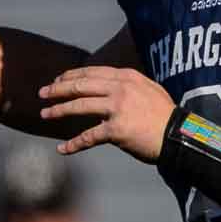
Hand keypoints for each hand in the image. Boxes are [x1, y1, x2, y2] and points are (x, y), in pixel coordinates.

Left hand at [38, 66, 173, 160]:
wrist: (179, 136)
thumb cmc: (165, 116)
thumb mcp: (149, 90)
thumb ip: (129, 85)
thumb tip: (110, 85)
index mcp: (127, 77)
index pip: (91, 72)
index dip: (70, 75)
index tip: (57, 80)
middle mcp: (120, 89)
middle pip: (80, 86)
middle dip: (57, 89)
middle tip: (42, 93)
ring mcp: (118, 108)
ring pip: (79, 107)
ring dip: (58, 111)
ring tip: (44, 115)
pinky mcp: (116, 130)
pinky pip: (89, 137)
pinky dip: (73, 145)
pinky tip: (62, 149)